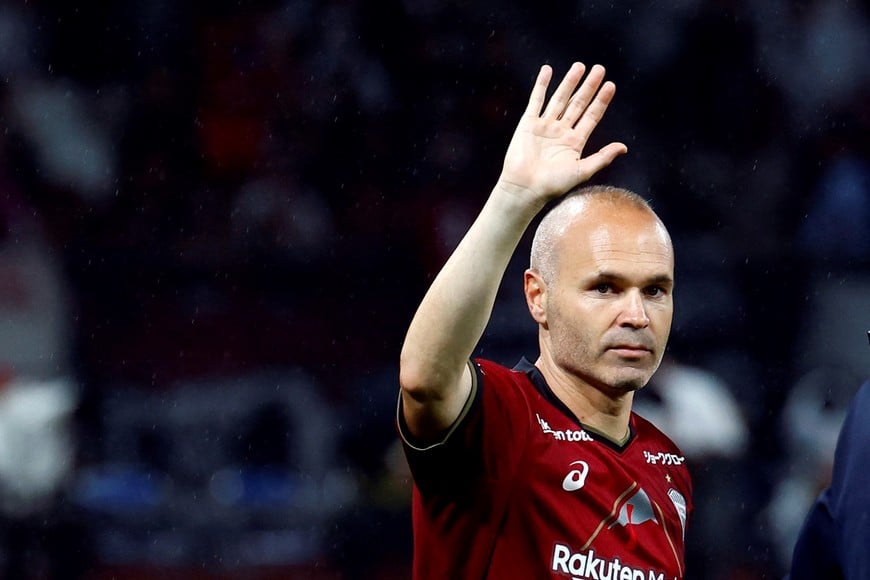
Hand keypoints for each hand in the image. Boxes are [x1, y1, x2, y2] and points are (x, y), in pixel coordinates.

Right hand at [496, 62, 626, 203]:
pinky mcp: (528, 124)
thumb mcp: (582, 170)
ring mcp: (545, 126)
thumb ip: (602, 157)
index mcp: (575, 142)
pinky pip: (536, 100)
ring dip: (569, 82)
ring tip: (579, 66)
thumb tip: (624, 147)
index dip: (601, 101)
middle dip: (588, 87)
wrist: (525, 187)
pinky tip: (547, 70)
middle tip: (599, 69)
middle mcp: (561, 131)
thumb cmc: (553, 185)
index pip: (592, 116)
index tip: (610, 85)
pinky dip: (541, 85)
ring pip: (559, 99)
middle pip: (578, 103)